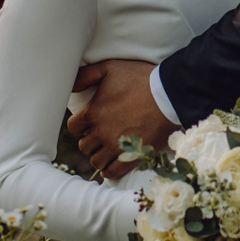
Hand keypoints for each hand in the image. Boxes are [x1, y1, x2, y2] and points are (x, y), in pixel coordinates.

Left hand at [66, 59, 175, 175]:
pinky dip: (110, 170)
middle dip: (91, 141)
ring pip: (96, 161)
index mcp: (93, 112)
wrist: (170, 94)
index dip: (80, 125)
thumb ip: (86, 75)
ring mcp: (116, 146)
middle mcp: (101, 132)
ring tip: (107, 149)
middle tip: (101, 136)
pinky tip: (113, 164)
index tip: (89, 124)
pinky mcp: (132, 156)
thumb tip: (69, 86)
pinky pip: (112, 172)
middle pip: (84, 146)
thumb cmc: (140, 79)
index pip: (73, 127)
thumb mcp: (110, 68)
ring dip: (100, 156)